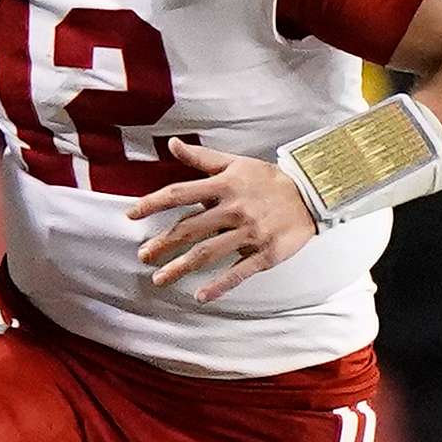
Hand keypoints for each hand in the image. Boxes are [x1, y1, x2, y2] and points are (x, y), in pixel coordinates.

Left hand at [128, 140, 315, 301]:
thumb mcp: (235, 163)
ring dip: (181, 268)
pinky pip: (238, 272)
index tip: (130, 215)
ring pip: (208, 253)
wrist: (311, 195)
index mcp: (224, 186)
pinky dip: (219, 285)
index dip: (152, 204)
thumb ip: (201, 158)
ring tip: (160, 280)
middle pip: (189, 229)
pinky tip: (200, 296)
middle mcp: (233, 209)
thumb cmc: (268, 180)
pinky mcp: (265, 253)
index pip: (180, 194)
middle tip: (143, 256)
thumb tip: (173, 144)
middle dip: (163, 243)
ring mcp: (249, 233)